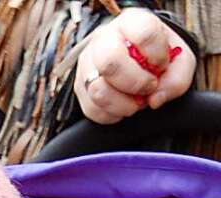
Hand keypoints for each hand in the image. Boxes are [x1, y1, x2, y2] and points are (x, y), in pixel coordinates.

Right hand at [75, 8, 194, 124]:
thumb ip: (177, 78)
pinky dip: (112, 115)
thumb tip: (155, 99)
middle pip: (110, 62)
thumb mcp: (178, 62)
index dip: (156, 56)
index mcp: (131, 22)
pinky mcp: (80, 88)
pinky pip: (92, 109)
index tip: (162, 66)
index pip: (143, 33)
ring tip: (136, 103)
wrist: (136, 64)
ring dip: (123, 104)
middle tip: (148, 88)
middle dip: (135, 83)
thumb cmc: (157, 59)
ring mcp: (87, 64)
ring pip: (98, 90)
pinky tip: (123, 107)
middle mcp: (103, 39)